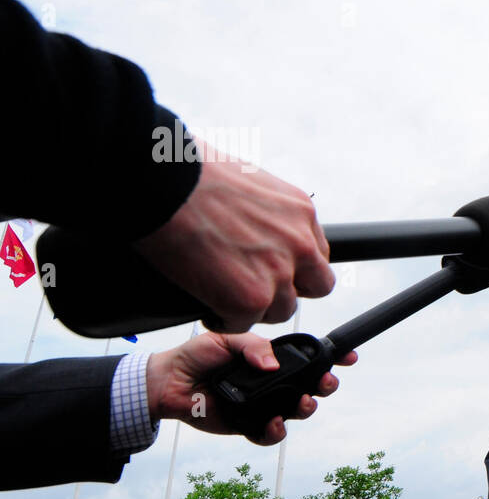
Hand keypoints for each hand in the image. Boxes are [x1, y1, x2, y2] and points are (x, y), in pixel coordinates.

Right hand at [133, 143, 333, 331]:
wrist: (161, 181)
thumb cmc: (191, 174)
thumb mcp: (252, 185)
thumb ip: (268, 214)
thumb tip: (257, 226)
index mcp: (300, 212)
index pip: (316, 253)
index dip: (296, 266)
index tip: (274, 268)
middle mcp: (299, 243)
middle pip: (317, 286)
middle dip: (289, 290)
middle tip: (257, 288)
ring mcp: (278, 273)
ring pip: (282, 310)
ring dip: (256, 308)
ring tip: (226, 298)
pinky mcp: (251, 298)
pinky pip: (244, 324)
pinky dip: (225, 320)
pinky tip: (209, 308)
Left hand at [146, 330, 357, 443]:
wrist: (168, 382)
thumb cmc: (196, 356)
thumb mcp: (225, 339)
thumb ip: (253, 346)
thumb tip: (273, 366)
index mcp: (272, 360)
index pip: (308, 359)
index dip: (332, 358)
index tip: (348, 357)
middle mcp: (273, 383)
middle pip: (311, 386)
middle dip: (326, 384)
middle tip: (326, 382)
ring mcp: (263, 405)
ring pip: (297, 411)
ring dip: (307, 408)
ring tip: (303, 403)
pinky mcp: (248, 426)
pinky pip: (270, 434)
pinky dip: (276, 431)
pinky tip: (273, 422)